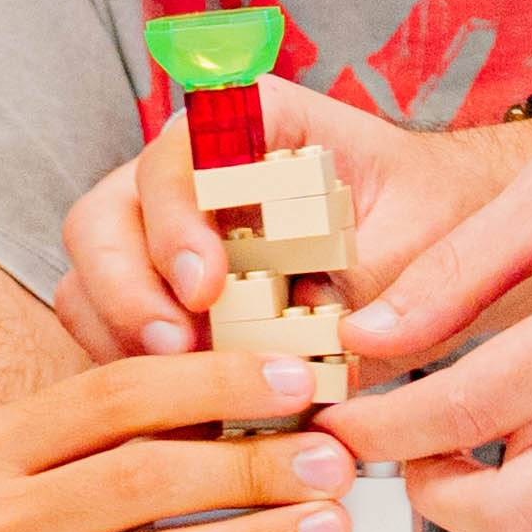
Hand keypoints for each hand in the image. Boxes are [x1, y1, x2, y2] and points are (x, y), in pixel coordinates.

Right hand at [55, 81, 531, 357]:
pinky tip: (182, 411)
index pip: (180, 151)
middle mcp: (190, 167)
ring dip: (120, 336)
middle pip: (108, 214)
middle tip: (176, 350)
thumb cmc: (431, 216)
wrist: (440, 234)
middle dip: (127, 288)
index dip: (178, 217)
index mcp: (254, 120)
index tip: (207, 286)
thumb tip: (334, 345)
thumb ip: (375, 280)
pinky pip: (107, 328)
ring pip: (91, 274)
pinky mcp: (158, 292)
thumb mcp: (424, 237)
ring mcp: (161, 230)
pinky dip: (130, 369)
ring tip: (179, 392)